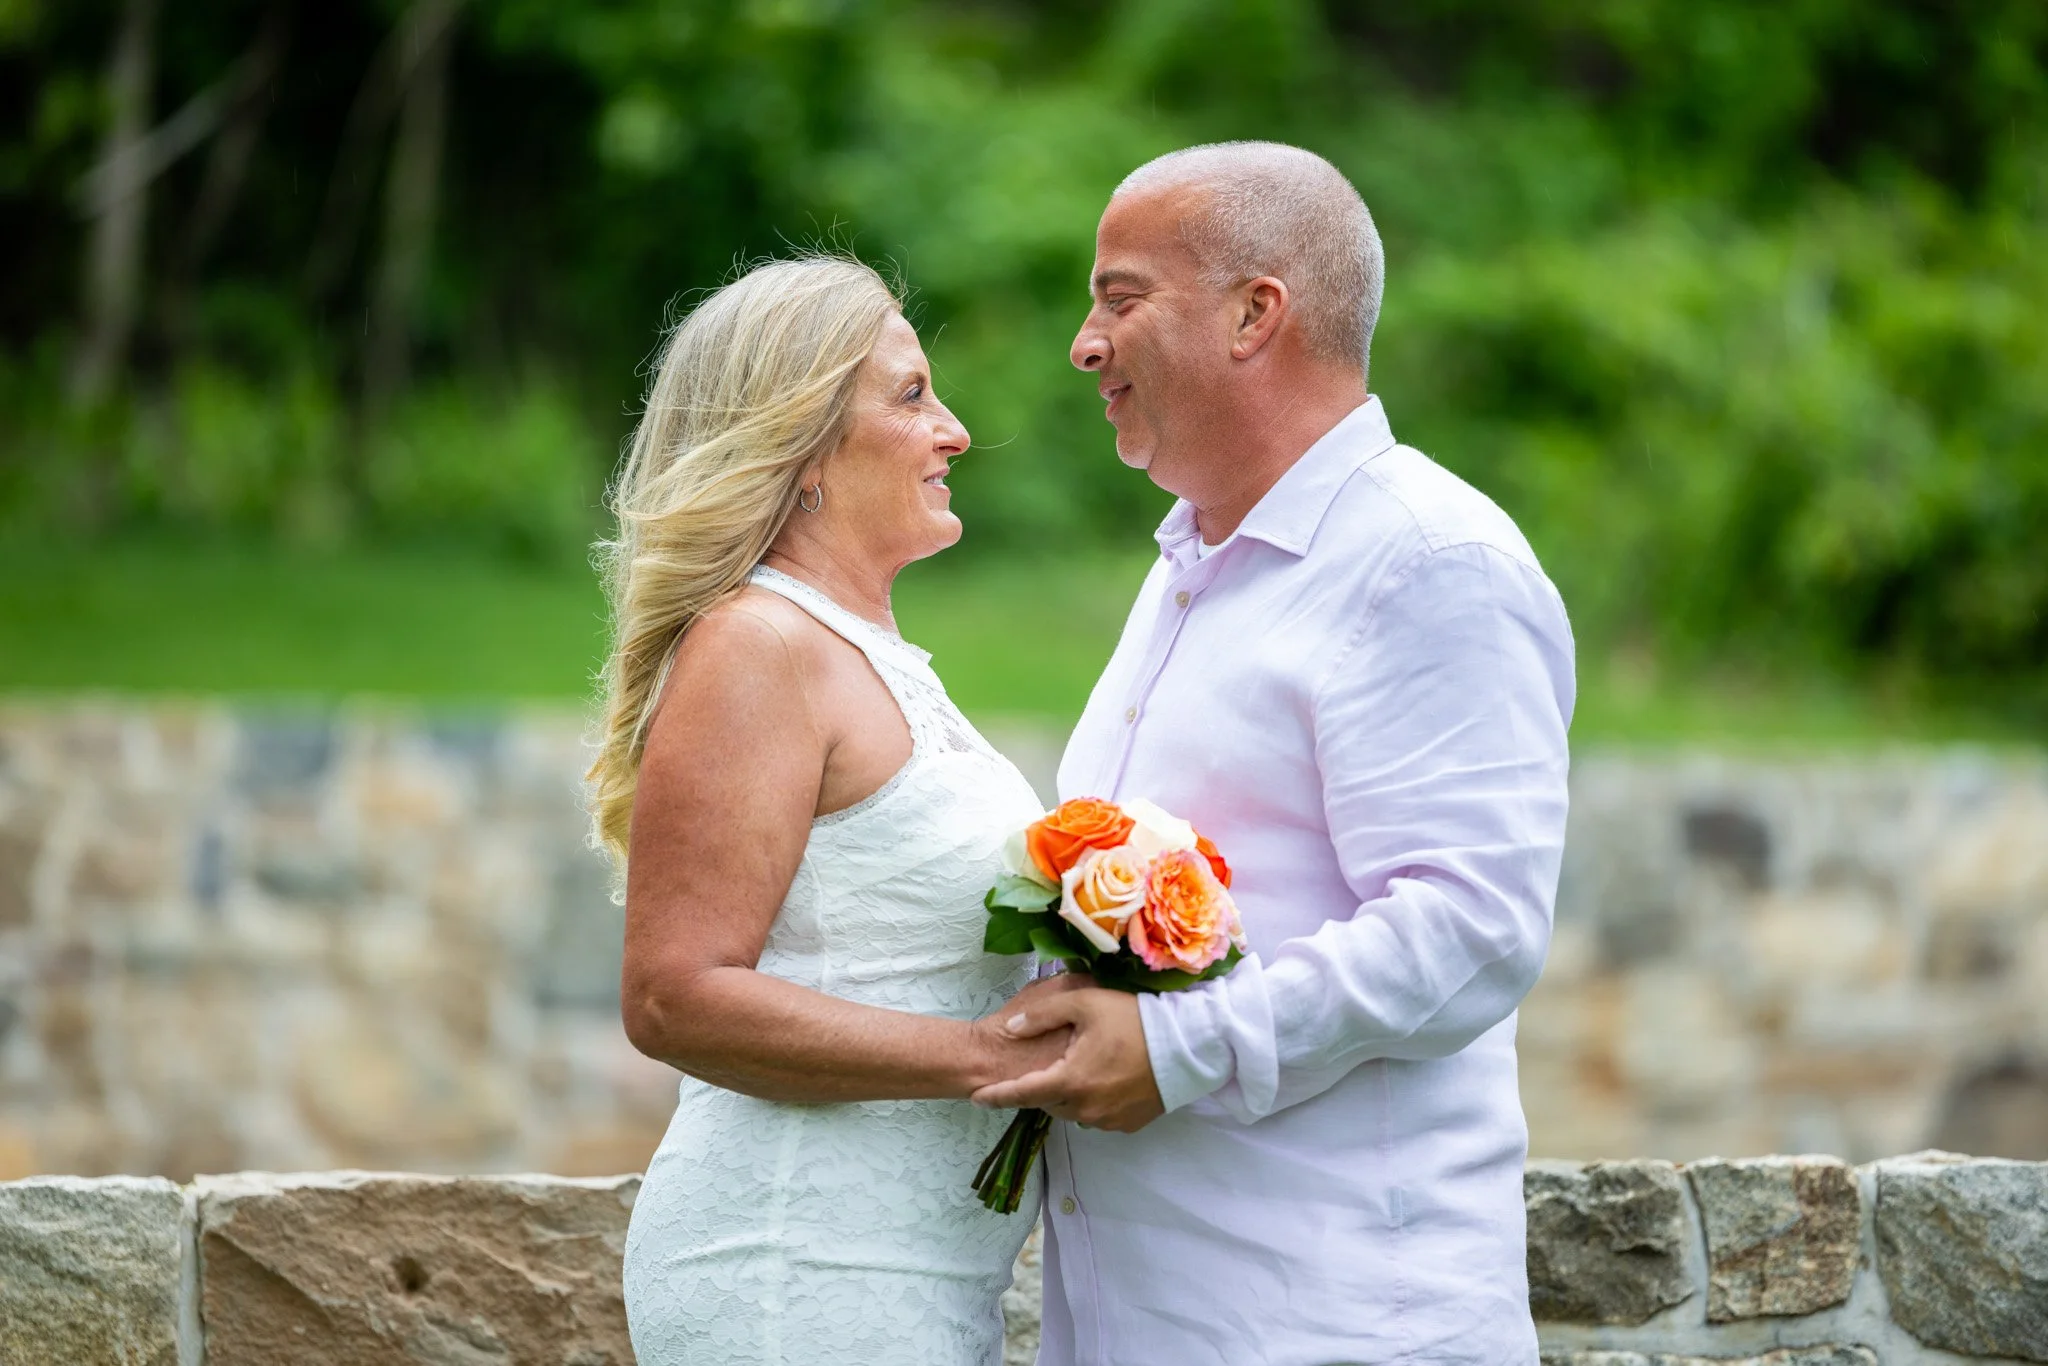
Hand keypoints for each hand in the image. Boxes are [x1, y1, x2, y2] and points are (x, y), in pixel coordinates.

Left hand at [970, 975, 1164, 1132]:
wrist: (1190, 1044)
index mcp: (1071, 1080)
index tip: (975, 1098)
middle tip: (1057, 1057)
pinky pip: (1099, 1115)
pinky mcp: (1130, 1124)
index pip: (1023, 1093)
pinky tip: (1108, 1076)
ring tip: (1086, 1063)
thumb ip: (1042, 1014)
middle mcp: (1087, 1109)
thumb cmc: (1135, 1018)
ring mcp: (1110, 1121)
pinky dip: (1095, 1099)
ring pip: (1074, 1110)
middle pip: (1050, 1101)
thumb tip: (1011, 1028)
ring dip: (1071, 1092)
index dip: (996, 1096)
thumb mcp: (1085, 1002)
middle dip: (1045, 1084)